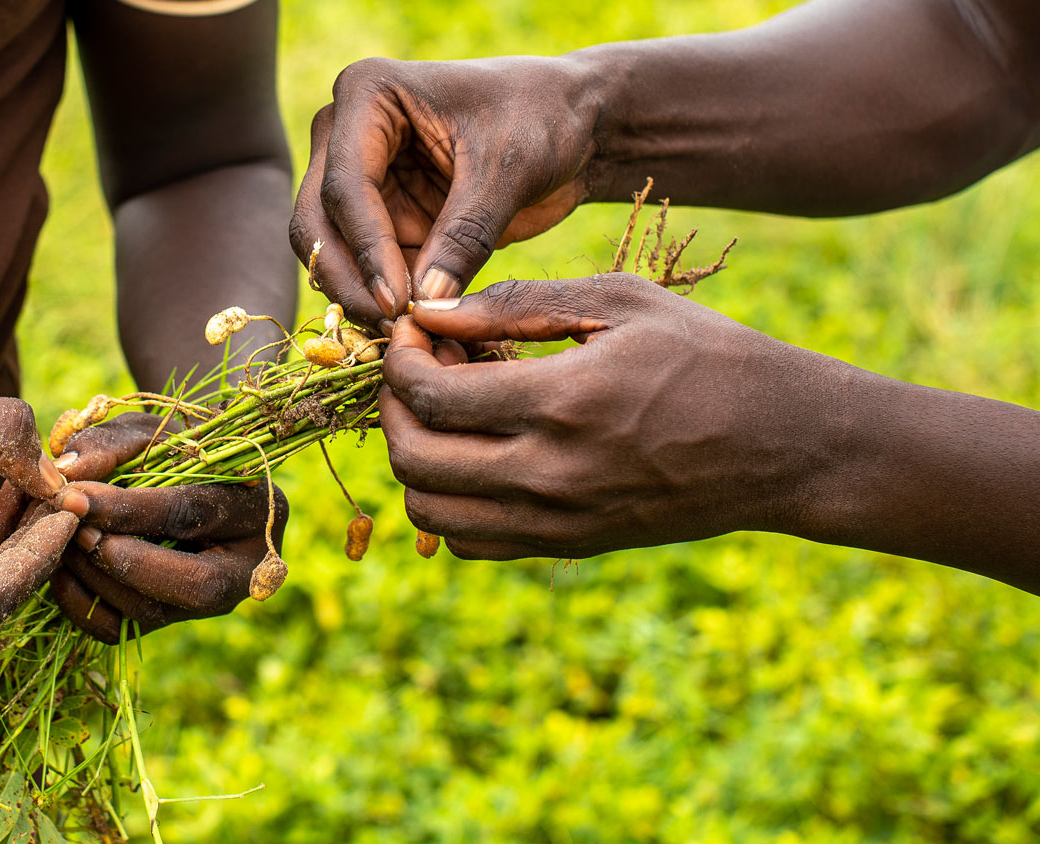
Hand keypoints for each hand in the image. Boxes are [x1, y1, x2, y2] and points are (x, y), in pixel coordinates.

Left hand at [48, 413, 287, 643]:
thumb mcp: (147, 433)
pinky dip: (83, 605)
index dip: (129, 510)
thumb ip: (111, 445)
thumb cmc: (168, 448)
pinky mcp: (172, 621)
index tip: (74, 498)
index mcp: (256, 506)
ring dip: (95, 580)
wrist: (181, 478)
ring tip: (61, 541)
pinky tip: (63, 568)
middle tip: (74, 532)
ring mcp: (213, 602)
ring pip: (154, 614)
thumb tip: (67, 474)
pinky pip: (124, 631)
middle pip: (194, 585)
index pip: (192, 515)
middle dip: (123, 561)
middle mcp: (247, 566)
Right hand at [289, 56, 599, 329]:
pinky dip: (383, 301)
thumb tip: (425, 305)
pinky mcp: (381, 218)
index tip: (397, 302)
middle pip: (317, 219)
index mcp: (368, 94)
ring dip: (360, 296)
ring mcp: (359, 178)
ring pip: (330, 251)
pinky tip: (413, 329)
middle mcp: (346, 133)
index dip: (366, 249)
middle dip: (349, 278)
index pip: (346, 185)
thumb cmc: (542, 119)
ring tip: (405, 334)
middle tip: (389, 327)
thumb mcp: (508, 170)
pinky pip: (366, 269)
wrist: (572, 124)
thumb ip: (465, 235)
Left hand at [381, 274, 851, 558]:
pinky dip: (450, 503)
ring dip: (415, 458)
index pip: (427, 395)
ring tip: (446, 412)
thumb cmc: (706, 355)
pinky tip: (478, 452)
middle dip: (393, 406)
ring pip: (429, 513)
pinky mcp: (567, 545)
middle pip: (413, 458)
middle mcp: (549, 474)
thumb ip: (516, 304)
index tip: (415, 328)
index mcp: (561, 402)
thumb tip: (430, 310)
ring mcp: (557, 520)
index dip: (400, 357)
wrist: (785, 445)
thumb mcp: (619, 302)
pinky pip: (470, 543)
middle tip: (418, 367)